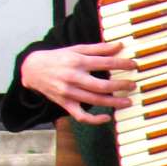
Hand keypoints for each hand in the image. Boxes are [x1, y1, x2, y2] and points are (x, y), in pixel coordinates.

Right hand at [19, 42, 136, 123]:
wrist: (32, 69)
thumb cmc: (58, 58)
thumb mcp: (76, 49)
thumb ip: (98, 48)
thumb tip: (119, 46)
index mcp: (77, 61)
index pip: (105, 63)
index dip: (122, 64)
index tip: (134, 65)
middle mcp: (73, 77)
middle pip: (102, 86)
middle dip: (121, 86)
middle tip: (132, 85)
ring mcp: (68, 92)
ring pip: (95, 101)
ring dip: (114, 103)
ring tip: (128, 101)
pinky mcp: (65, 104)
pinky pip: (81, 116)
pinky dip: (94, 119)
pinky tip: (106, 118)